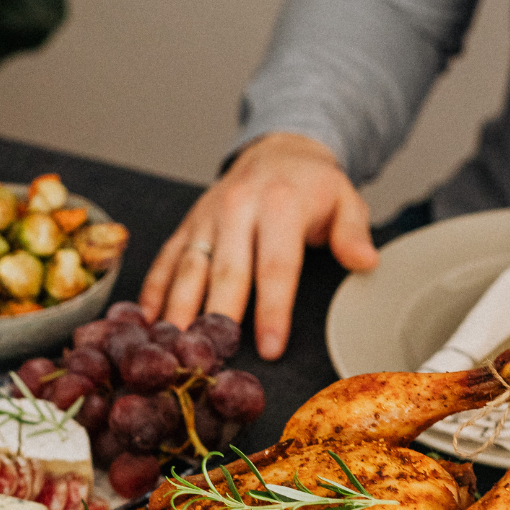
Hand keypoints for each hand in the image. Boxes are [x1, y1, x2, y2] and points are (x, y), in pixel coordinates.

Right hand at [140, 132, 378, 358]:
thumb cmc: (313, 187)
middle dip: (218, 318)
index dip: (272, 311)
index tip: (268, 348)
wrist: (278, 150)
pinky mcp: (188, 225)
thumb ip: (353, 232)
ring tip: (171, 347)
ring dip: (178, 310)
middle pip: (226, 272)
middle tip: (210, 358)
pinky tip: (145, 320)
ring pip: (189, 268)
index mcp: (280, 204)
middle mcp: (237, 208)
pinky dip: (153, 291)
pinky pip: (167, 260)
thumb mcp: (345, 200)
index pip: (276, 266)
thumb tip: (364, 262)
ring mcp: (207, 218)